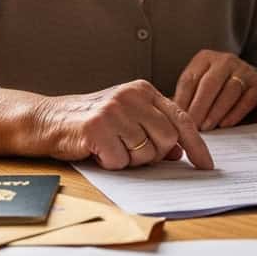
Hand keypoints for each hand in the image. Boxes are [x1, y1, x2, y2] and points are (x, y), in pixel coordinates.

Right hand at [32, 81, 213, 169]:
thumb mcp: (127, 118)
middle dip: (153, 155)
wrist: (49, 120)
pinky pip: (120, 161)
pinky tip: (98, 151)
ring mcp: (115, 110)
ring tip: (110, 147)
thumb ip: (154, 129)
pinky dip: (111, 163)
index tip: (207, 165)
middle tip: (130, 151)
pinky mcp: (98, 127)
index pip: (181, 119)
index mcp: (143, 90)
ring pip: (145, 153)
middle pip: (167, 140)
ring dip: (129, 160)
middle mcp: (132, 96)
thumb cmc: (92, 122)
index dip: (197, 145)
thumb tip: (180, 151)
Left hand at [173, 50, 256, 130]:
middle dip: (200, 106)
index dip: (183, 100)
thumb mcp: (199, 85)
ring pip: (230, 90)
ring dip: (216, 111)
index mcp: (205, 58)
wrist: (249, 80)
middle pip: (210, 83)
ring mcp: (244, 71)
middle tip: (193, 126)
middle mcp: (225, 61)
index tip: (179, 119)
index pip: (190, 79)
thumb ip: (186, 98)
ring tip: (207, 127)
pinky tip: (225, 124)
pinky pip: (247, 99)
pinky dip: (235, 113)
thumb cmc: (217, 87)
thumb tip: (172, 118)